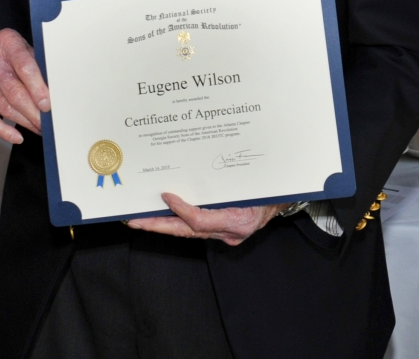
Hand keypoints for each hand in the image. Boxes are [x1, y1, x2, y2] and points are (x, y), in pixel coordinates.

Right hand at [0, 28, 50, 144]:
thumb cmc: (6, 50)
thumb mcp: (24, 46)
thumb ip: (38, 65)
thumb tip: (55, 90)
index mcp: (7, 44)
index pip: (24, 67)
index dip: (37, 88)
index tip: (47, 105)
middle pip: (14, 92)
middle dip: (33, 112)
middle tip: (47, 123)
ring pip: (3, 107)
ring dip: (24, 122)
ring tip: (38, 128)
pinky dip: (2, 130)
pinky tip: (16, 136)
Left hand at [127, 193, 279, 246]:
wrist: (285, 198)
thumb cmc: (270, 191)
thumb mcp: (252, 188)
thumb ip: (225, 192)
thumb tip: (190, 189)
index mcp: (238, 222)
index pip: (200, 222)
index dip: (181, 211)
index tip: (165, 197)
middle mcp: (229, 230)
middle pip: (186, 231)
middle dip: (158, 226)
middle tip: (134, 221)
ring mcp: (225, 231)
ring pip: (187, 230)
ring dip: (163, 224)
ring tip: (139, 218)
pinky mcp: (222, 227)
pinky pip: (194, 226)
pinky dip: (177, 220)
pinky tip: (162, 214)